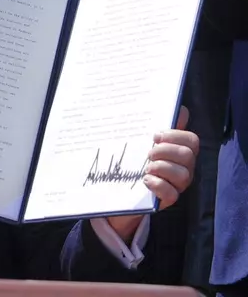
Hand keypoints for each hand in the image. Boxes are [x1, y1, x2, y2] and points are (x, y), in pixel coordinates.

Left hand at [107, 106, 198, 240]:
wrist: (116, 188)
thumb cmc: (133, 160)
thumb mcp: (142, 141)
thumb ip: (160, 128)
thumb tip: (181, 109)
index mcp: (179, 152)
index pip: (192, 140)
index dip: (175, 135)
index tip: (155, 136)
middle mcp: (183, 168)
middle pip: (188, 155)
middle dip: (166, 150)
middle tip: (149, 153)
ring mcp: (176, 185)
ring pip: (183, 175)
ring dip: (162, 167)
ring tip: (146, 167)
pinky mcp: (166, 200)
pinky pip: (172, 194)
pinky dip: (159, 185)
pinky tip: (145, 180)